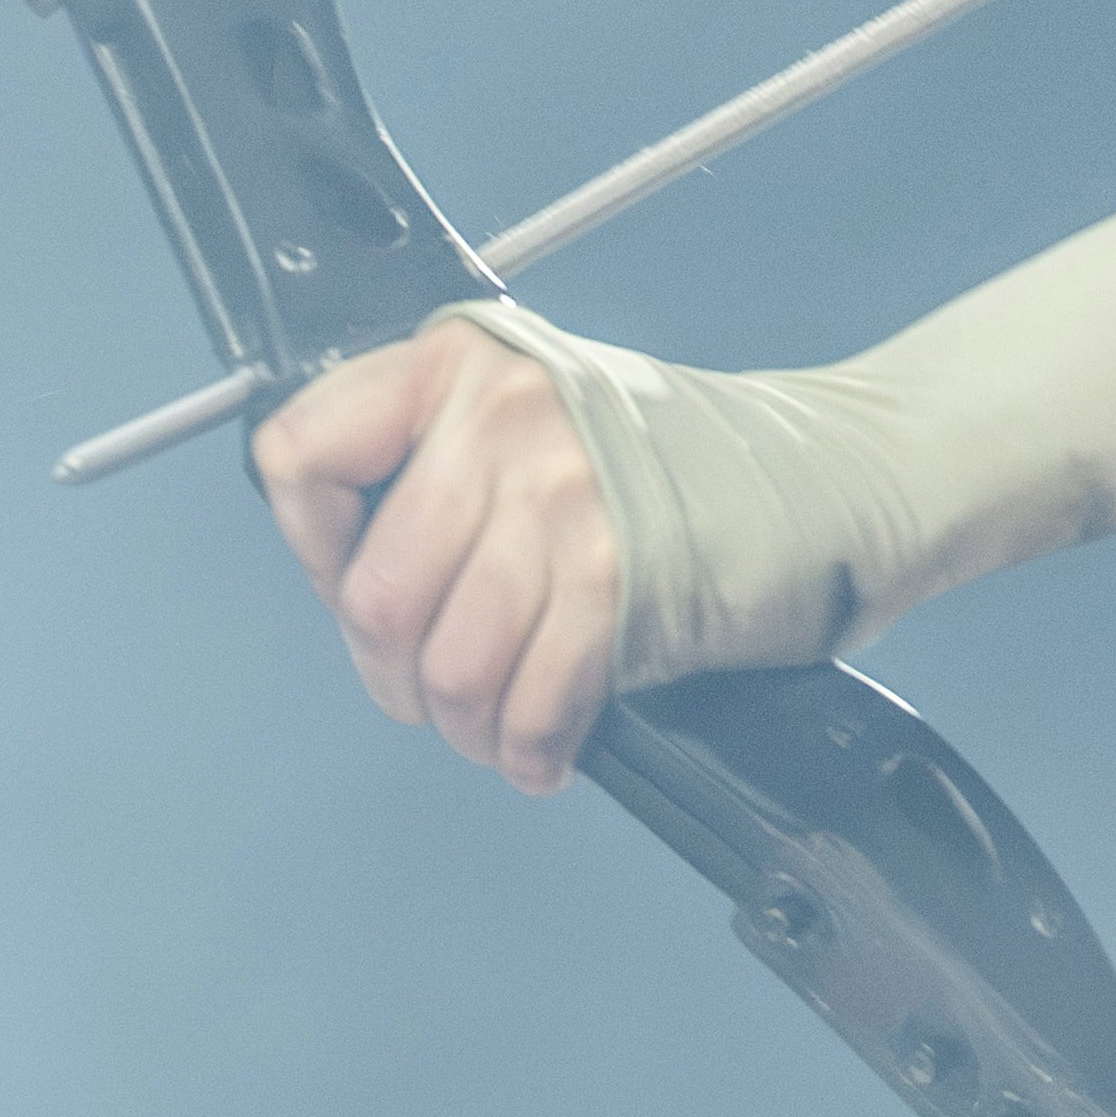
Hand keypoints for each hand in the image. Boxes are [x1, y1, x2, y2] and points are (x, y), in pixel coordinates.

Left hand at [257, 312, 644, 793]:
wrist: (812, 470)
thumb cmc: (665, 455)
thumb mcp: (528, 408)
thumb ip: (433, 461)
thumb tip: (345, 571)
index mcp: (459, 366)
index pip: (304, 453)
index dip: (310, 543)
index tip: (347, 574)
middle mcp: (502, 422)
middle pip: (377, 595)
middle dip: (392, 674)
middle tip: (423, 690)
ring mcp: (563, 499)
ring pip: (451, 665)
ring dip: (464, 724)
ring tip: (488, 726)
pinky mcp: (617, 580)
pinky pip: (532, 699)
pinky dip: (526, 749)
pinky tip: (536, 750)